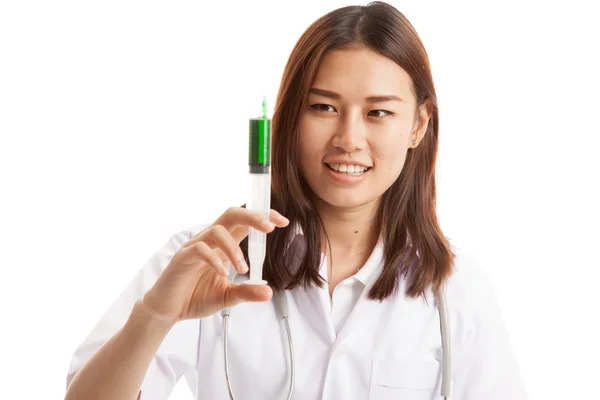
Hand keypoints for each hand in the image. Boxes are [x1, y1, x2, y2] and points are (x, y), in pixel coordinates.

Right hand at [140, 207, 288, 322]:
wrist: (169, 310)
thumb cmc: (196, 296)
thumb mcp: (228, 296)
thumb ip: (247, 292)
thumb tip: (269, 292)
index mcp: (223, 244)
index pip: (244, 222)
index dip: (263, 217)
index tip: (283, 222)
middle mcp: (210, 240)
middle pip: (231, 214)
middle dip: (253, 217)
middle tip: (270, 227)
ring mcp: (195, 247)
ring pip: (217, 230)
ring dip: (234, 248)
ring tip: (243, 269)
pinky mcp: (182, 258)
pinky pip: (200, 249)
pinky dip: (215, 259)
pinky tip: (224, 273)